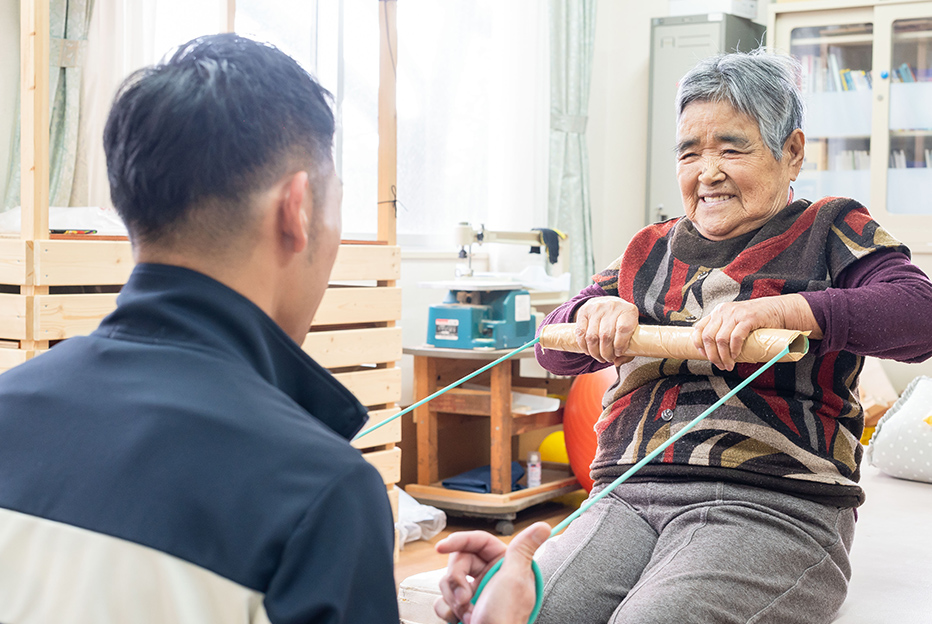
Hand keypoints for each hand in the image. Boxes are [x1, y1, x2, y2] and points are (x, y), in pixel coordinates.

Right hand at [433, 522, 550, 623]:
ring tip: (468, 612)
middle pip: (459, 561)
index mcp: (505, 564)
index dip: (459, 541)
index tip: (442, 547)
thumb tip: (543, 527)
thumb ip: (524, 549)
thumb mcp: (515, 579)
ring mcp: (475, 593)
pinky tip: (463, 620)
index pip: (478, 541)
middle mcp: (490, 576)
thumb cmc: (506, 619)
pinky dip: (449, 611)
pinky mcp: (464, 608)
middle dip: (456, 579)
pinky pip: (444, 600)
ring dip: (453, 597)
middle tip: (464, 596)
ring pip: (448, 580)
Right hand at [574, 297, 639, 365]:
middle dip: (606, 353)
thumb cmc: (622, 322)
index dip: (620, 345)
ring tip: (599, 356)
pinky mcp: (584, 311)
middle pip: (606, 335)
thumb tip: (617, 363)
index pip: (623, 329)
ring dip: (594, 352)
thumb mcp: (631, 333)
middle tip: (608, 359)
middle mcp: (612, 306)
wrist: (610, 304)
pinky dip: (583, 346)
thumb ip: (628, 351)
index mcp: (628, 311)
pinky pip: (580, 333)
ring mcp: (596, 308)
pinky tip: (589, 350)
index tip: (618, 353)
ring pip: (592, 336)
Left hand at [691, 294, 820, 370]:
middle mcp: (723, 311)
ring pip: (720, 339)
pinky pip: (735, 337)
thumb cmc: (757, 320)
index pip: (698, 328)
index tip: (704, 356)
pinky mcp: (748, 318)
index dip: (698, 344)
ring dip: (723, 356)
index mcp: (718, 312)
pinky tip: (736, 356)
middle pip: (708, 337)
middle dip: (712, 355)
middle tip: (720, 365)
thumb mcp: (736, 322)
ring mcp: (735, 313)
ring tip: (729, 365)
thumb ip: (725, 331)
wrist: (778, 309)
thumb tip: (716, 353)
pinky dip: (734, 350)